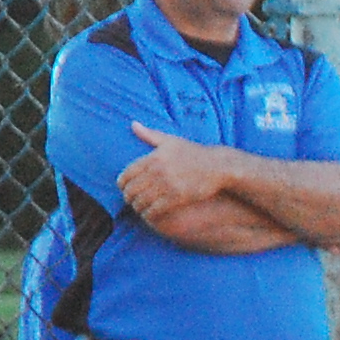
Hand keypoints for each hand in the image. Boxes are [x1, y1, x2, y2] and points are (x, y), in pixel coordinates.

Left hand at [119, 122, 235, 221]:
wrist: (218, 166)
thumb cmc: (194, 153)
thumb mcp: (171, 140)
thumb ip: (150, 135)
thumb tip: (133, 124)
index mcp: (154, 157)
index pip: (127, 173)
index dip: (122, 183)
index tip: (123, 188)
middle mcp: (158, 171)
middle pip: (132, 189)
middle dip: (128, 197)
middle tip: (130, 201)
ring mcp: (168, 185)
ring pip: (141, 201)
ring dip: (137, 207)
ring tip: (139, 208)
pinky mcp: (177, 197)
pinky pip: (155, 209)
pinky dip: (149, 214)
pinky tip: (149, 215)